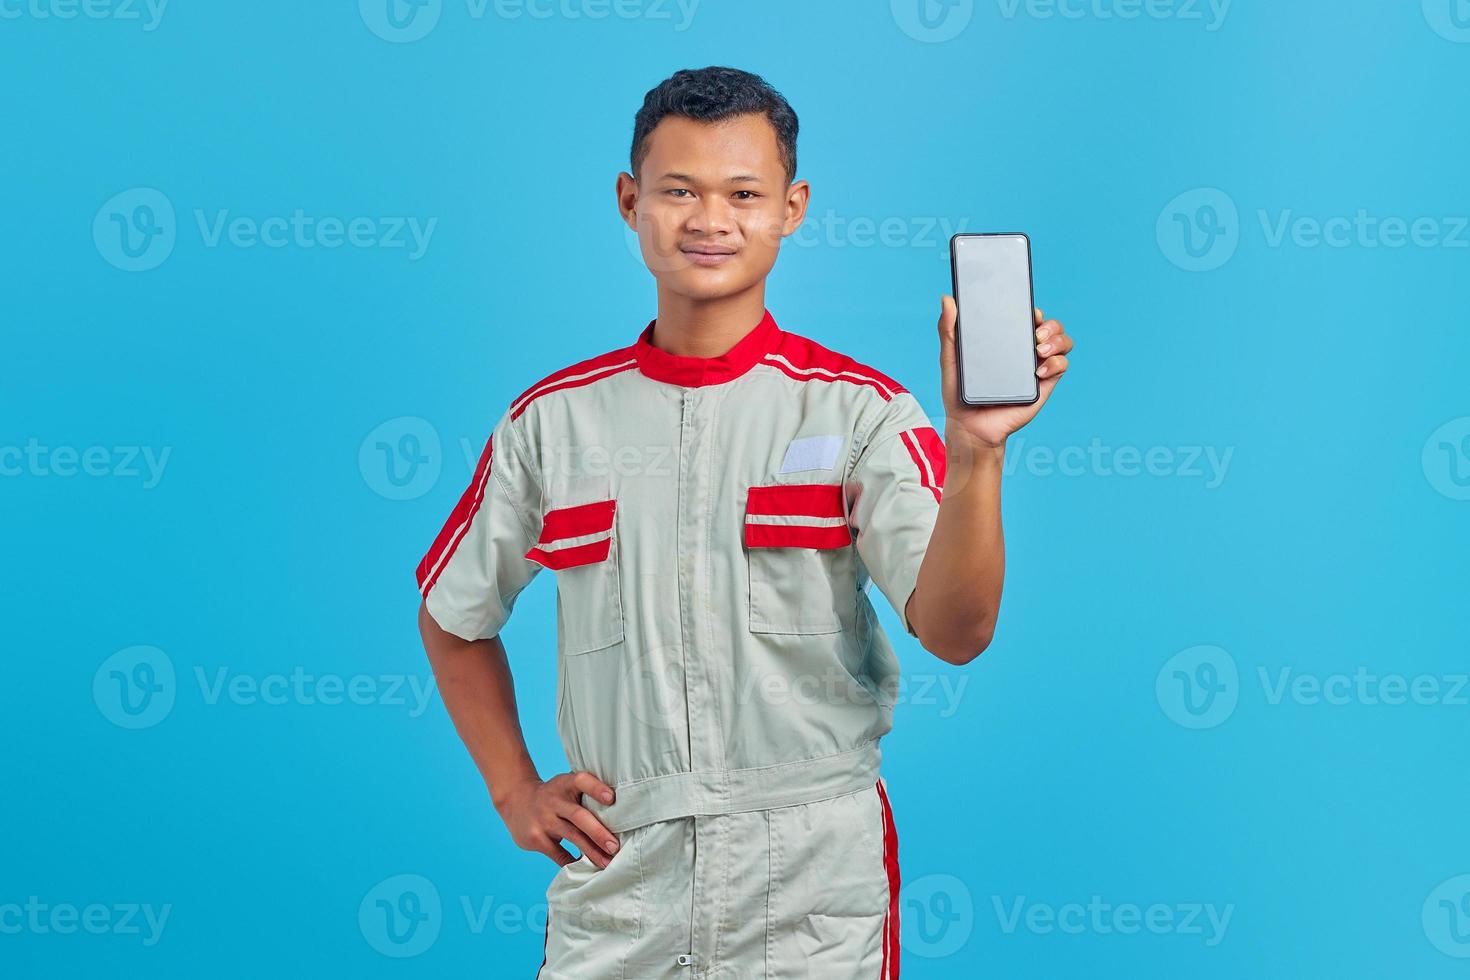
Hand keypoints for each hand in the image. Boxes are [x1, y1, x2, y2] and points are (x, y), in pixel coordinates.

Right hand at [497, 771, 619, 868]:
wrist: (515, 799)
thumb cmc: (554, 795)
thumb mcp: (564, 785)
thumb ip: (585, 793)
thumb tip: (620, 814)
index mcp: (564, 783)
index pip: (581, 780)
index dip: (596, 788)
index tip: (611, 798)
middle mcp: (554, 800)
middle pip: (579, 816)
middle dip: (599, 833)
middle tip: (615, 846)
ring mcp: (544, 819)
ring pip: (572, 837)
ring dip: (592, 851)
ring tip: (607, 862)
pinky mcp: (536, 838)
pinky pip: (558, 854)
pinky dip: (573, 861)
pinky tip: (586, 867)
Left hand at [936, 296, 1072, 449]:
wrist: (969, 426)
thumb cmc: (958, 393)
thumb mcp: (950, 359)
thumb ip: (948, 330)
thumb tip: (947, 298)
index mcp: (1005, 340)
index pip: (1025, 316)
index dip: (1032, 308)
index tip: (1028, 308)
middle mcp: (1023, 350)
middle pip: (1050, 325)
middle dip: (1049, 323)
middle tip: (1035, 331)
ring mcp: (1036, 366)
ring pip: (1062, 341)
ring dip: (1057, 339)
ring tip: (1039, 348)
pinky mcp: (1044, 384)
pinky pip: (1062, 365)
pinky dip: (1056, 362)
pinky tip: (1038, 370)